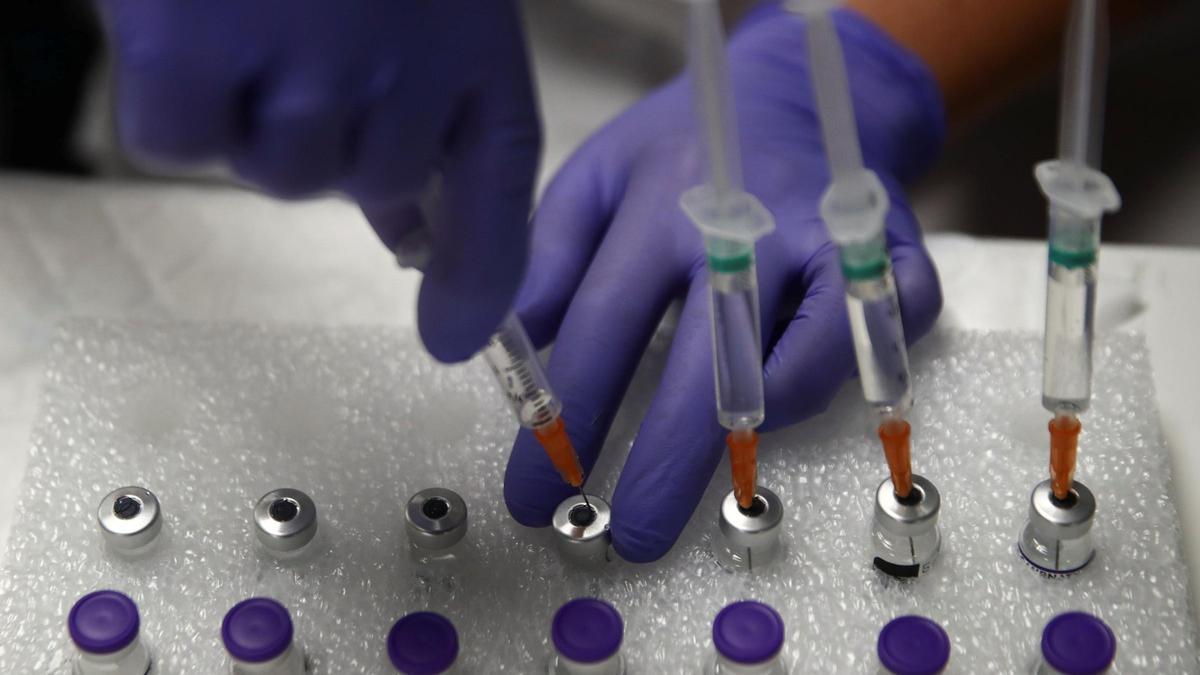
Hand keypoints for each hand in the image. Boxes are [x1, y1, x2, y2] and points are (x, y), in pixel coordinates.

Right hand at [97, 1, 540, 361]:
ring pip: (278, 174)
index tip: (461, 339)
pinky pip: (182, 141)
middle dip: (336, 142)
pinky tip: (187, 24)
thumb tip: (405, 231)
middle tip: (301, 41)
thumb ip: (424, 103)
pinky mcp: (195, 58)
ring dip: (255, 114)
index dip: (487, 273)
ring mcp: (303, 69)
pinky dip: (176, 98)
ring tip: (249, 11)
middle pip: (367, 184)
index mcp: (474, 35)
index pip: (500, 181)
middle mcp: (404, 66)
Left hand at [503, 4, 944, 561]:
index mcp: (663, 206)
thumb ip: (549, 254)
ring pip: (801, 368)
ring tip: (712, 486)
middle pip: (703, 371)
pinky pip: (879, 349)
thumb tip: (513, 343)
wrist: (798, 90)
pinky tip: (786, 415)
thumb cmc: (684, 144)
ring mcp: (833, 247)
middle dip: (662, 470)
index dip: (565, 423)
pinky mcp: (897, 261)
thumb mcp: (596, 175)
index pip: (601, 332)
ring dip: (753, 436)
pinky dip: (841, 390)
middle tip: (624, 540)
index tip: (534, 492)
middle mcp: (751, 229)